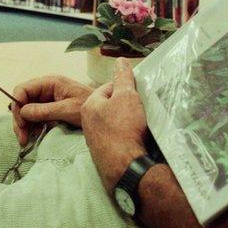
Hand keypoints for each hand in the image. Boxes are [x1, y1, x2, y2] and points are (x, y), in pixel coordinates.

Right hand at [11, 75, 92, 145]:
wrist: (105, 113)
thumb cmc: (89, 106)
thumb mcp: (67, 109)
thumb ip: (45, 110)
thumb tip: (23, 112)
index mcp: (50, 82)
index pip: (23, 89)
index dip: (18, 105)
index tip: (21, 123)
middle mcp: (46, 89)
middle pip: (22, 101)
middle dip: (19, 119)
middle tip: (22, 138)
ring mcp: (47, 99)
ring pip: (26, 111)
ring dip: (23, 125)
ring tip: (25, 141)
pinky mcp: (49, 109)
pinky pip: (34, 117)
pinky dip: (31, 127)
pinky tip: (32, 137)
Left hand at [81, 59, 149, 191]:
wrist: (126, 167)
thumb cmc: (124, 128)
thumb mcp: (127, 96)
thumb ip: (123, 78)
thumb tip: (120, 61)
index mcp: (89, 105)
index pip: (108, 88)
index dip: (124, 88)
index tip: (137, 93)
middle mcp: (87, 122)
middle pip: (110, 106)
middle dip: (125, 105)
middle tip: (140, 108)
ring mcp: (94, 139)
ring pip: (113, 122)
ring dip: (126, 121)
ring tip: (139, 123)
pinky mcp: (103, 153)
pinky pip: (116, 137)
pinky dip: (125, 135)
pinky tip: (135, 138)